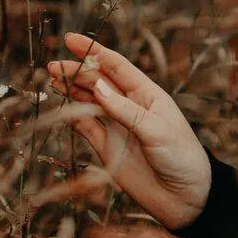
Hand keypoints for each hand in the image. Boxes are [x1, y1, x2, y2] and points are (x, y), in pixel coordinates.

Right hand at [47, 32, 210, 231]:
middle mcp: (129, 106)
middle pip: (98, 82)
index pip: (116, 66)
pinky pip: (86, 128)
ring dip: (72, 91)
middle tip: (53, 66)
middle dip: (76, 72)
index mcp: (146, 94)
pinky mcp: (108, 149)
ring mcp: (117, 127)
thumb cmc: (180, 156)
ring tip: (52, 80)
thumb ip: (125, 110)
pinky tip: (60, 107)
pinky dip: (72, 117)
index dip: (94, 51)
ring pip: (89, 102)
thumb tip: (97, 85)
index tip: (72, 40)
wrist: (185, 197)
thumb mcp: (156, 130)